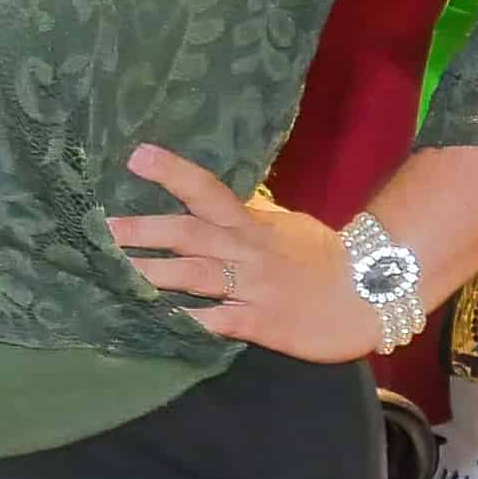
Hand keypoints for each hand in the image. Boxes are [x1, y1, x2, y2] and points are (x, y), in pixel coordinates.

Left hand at [110, 144, 386, 363]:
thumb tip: (209, 195)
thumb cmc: (326, 259)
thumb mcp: (286, 226)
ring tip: (114, 270)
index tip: (136, 155)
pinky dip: (187, 320)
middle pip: (191, 232)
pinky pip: (218, 321)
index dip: (173, 173)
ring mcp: (253, 286)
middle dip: (145, 229)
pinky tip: (157, 321)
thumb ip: (249, 213)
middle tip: (102, 227)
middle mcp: (248, 250)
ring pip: (197, 274)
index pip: (209, 190)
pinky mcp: (261, 323)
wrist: (375, 296)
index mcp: (252, 224)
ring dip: (153, 272)